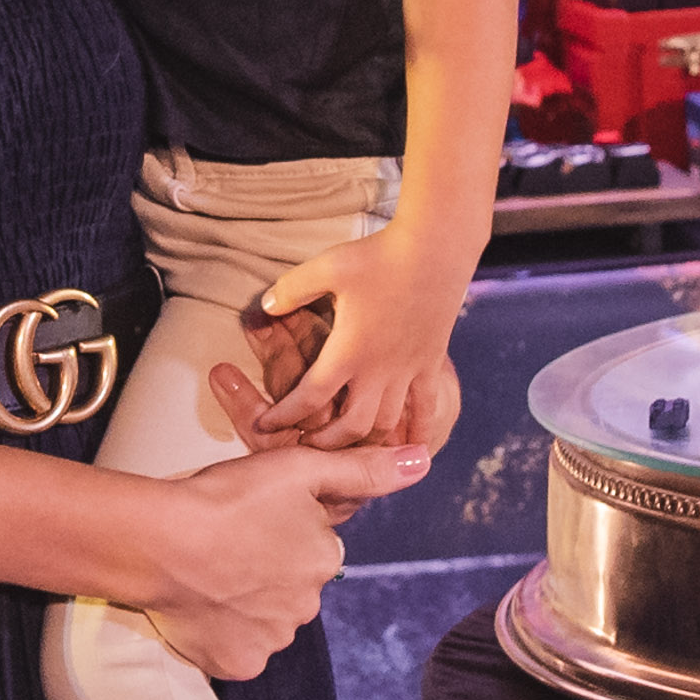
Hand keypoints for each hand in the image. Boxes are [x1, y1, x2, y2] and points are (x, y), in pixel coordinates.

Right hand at [139, 438, 432, 679]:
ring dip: (245, 603)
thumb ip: (361, 468)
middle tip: (226, 545)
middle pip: (289, 588)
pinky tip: (201, 604)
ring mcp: (272, 641)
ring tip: (208, 573)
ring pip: (264, 620)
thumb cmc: (223, 499)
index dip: (279, 532)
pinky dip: (222, 633)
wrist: (158, 541)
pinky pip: (236, 650)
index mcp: (324, 559)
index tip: (248, 519)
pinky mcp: (237, 664)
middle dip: (265, 571)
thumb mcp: (297, 468)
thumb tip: (422, 461)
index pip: (311, 549)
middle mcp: (307, 607)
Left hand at [244, 221, 472, 449]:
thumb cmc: (377, 256)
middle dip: (325, 441)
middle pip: (350, 425)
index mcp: (348, 350)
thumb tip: (265, 307)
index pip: (309, 396)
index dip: (284, 416)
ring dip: (365, 441)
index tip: (265, 424)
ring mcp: (408, 370)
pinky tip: (413, 451)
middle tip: (305, 443)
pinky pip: (426, 410)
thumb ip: (290, 290)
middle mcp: (379, 369)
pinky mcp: (430, 364)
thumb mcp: (325, 267)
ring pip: (387, 424)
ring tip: (347, 446)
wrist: (435, 248)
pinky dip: (418, 433)